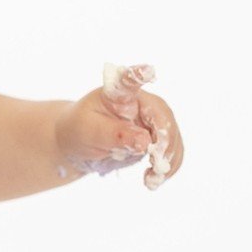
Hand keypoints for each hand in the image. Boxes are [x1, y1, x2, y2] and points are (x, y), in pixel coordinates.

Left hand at [53, 62, 183, 189]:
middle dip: (164, 145)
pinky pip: (172, 153)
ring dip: (168, 161)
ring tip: (151, 180)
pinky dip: (168, 168)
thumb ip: (114, 134)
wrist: (80, 142)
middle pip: (163, 119)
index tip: (148, 70)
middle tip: (155, 167)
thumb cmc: (79, 129)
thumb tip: (145, 141)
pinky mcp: (158, 137)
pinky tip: (153, 181)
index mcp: (119, 93)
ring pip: (173, 138)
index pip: (130, 81)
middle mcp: (142, 102)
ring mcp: (153, 119)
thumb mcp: (88, 131)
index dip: (140, 74)